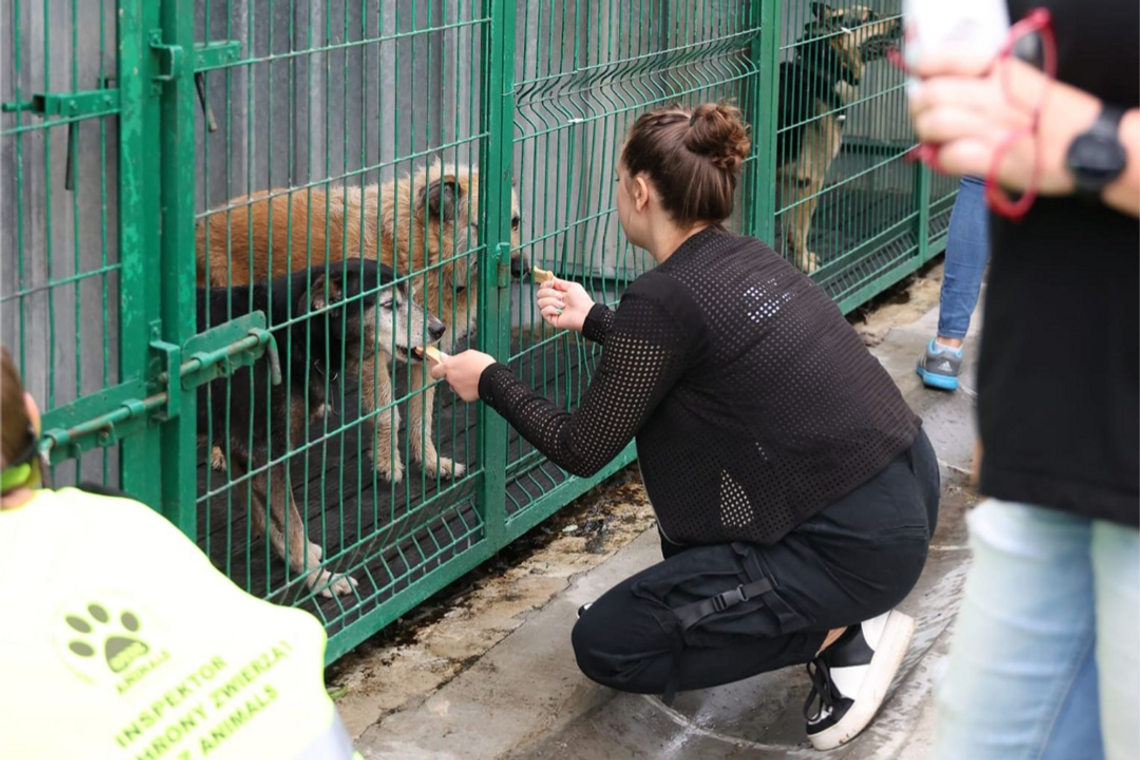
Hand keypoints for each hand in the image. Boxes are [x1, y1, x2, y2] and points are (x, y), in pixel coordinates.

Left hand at [428, 349, 496, 402]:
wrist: (492, 378)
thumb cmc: (482, 364)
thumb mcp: (468, 354)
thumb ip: (454, 357)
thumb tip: (444, 357)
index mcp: (449, 367)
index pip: (435, 371)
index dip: (437, 370)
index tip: (440, 369)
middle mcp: (450, 378)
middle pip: (448, 378)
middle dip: (454, 375)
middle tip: (465, 371)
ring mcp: (457, 388)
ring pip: (456, 385)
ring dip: (461, 382)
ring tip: (473, 377)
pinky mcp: (464, 396)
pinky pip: (464, 392)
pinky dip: (468, 389)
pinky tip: (476, 384)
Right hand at [535, 278, 594, 332]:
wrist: (585, 312)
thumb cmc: (581, 301)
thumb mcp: (571, 286)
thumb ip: (559, 282)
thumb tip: (551, 278)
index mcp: (557, 294)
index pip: (543, 287)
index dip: (545, 284)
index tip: (550, 283)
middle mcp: (552, 301)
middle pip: (539, 294)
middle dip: (549, 293)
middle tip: (560, 296)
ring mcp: (551, 310)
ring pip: (540, 302)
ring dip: (552, 301)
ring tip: (562, 305)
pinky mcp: (550, 318)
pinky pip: (543, 311)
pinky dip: (551, 309)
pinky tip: (559, 311)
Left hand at [908, 48, 1099, 194]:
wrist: (1093, 147)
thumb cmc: (1059, 119)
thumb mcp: (1025, 83)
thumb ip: (987, 82)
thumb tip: (945, 86)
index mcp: (1002, 71)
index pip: (944, 58)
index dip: (922, 69)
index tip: (919, 79)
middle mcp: (994, 96)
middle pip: (930, 94)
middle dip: (917, 108)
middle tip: (923, 117)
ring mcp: (993, 127)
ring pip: (934, 123)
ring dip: (926, 135)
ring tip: (935, 141)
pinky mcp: (993, 159)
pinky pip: (949, 156)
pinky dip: (941, 160)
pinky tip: (950, 159)